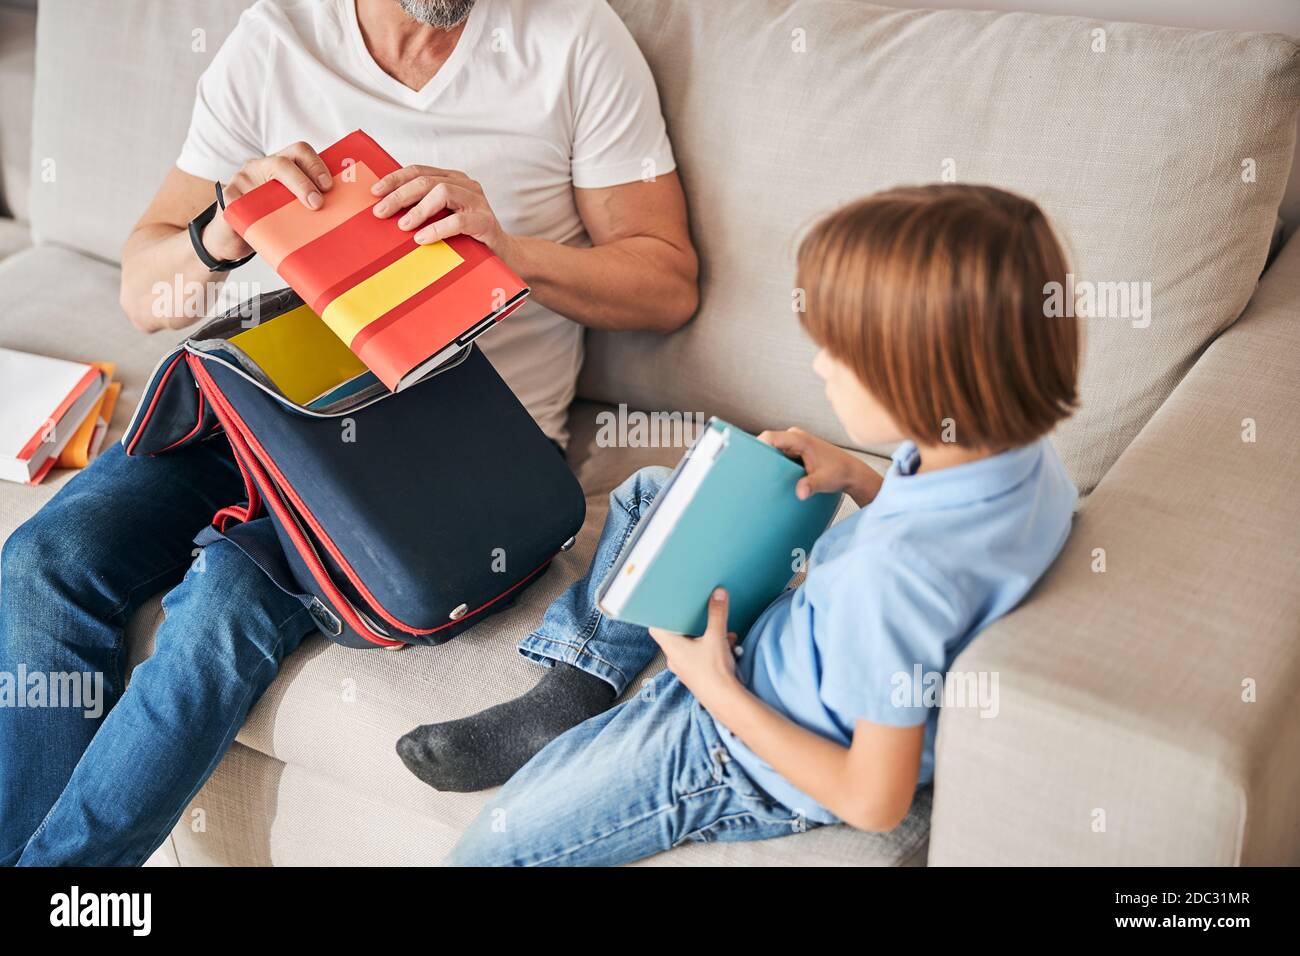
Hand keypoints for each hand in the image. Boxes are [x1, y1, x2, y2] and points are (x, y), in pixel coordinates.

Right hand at [201, 142, 333, 262]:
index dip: (316, 165)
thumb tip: (344, 214)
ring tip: (295, 218)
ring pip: (263, 185)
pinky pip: (243, 205)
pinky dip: (255, 217)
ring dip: (282, 201)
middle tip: (316, 203)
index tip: (328, 186)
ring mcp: (242, 179)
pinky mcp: (228, 197)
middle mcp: (261, 166)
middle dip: (303, 182)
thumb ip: (309, 203)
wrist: (233, 235)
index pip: (300, 152)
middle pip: (283, 163)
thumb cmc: (270, 220)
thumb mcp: (291, 208)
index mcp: (281, 164)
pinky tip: (263, 227)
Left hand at [370, 165, 510, 254]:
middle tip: (381, 211)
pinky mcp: (485, 221)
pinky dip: (437, 229)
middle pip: (426, 180)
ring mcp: (477, 201)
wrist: (503, 255)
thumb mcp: (442, 218)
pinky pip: (458, 220)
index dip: (395, 179)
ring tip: (403, 225)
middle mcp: (465, 185)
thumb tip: (386, 211)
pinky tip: (422, 238)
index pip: (418, 171)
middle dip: (399, 195)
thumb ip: (422, 209)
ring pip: (442, 192)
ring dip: (418, 209)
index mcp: (452, 179)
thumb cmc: (467, 237)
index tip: (375, 192)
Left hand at [648, 588, 740, 708]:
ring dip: (706, 635)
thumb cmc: (714, 671)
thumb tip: (718, 593)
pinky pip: (700, 654)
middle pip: (676, 633)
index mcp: (671, 646)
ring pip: (691, 644)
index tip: (668, 604)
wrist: (725, 701)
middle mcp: (674, 657)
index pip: (656, 627)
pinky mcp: (696, 673)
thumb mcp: (717, 637)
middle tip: (700, 611)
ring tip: (723, 630)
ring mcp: (684, 667)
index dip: (661, 615)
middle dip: (691, 622)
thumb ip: (717, 614)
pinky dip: (712, 646)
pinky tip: (729, 644)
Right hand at [758, 426, 881, 505]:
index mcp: (799, 439)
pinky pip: (777, 455)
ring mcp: (794, 443)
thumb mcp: (824, 480)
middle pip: (767, 443)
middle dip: (758, 456)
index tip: (746, 459)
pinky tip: (769, 476)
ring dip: (765, 461)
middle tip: (748, 472)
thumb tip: (800, 493)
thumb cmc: (839, 473)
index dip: (755, 446)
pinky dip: (772, 464)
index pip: (769, 437)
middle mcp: (794, 437)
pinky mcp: (794, 450)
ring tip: (757, 475)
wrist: (851, 472)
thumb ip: (811, 485)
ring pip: (771, 450)